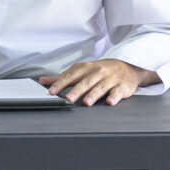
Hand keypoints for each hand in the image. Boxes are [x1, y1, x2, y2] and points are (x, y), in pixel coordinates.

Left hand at [40, 57, 160, 105]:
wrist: (126, 67)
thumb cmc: (99, 71)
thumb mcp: (81, 71)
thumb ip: (63, 78)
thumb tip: (43, 81)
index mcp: (85, 68)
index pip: (71, 76)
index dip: (61, 84)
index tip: (52, 91)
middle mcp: (97, 72)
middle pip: (85, 82)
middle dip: (76, 90)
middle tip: (68, 99)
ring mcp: (110, 79)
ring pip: (100, 87)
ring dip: (93, 95)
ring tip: (86, 102)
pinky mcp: (122, 86)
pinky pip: (117, 92)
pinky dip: (114, 97)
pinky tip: (109, 101)